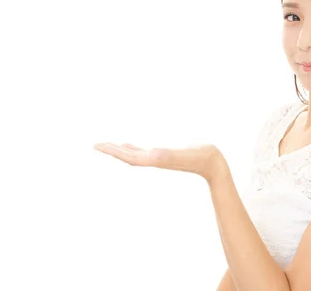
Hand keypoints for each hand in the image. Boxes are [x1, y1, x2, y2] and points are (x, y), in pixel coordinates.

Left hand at [93, 142, 229, 184]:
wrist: (215, 165)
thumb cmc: (201, 158)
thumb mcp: (184, 154)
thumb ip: (168, 156)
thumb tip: (153, 154)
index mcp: (156, 160)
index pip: (129, 157)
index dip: (113, 151)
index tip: (97, 145)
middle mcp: (155, 161)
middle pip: (129, 156)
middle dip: (112, 151)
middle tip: (95, 145)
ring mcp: (160, 159)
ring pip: (135, 155)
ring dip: (121, 150)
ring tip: (109, 146)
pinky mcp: (166, 156)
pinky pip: (144, 152)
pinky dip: (134, 148)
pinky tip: (130, 145)